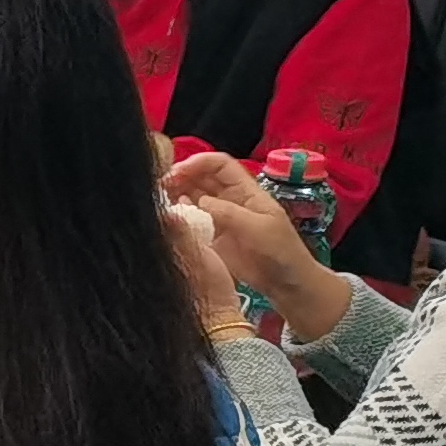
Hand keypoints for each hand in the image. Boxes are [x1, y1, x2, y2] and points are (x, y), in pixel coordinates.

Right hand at [161, 150, 344, 335]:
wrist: (286, 283)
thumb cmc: (281, 251)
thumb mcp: (259, 228)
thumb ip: (229, 213)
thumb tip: (197, 201)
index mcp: (245, 190)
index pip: (219, 165)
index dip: (198, 162)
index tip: (178, 171)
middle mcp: (229, 199)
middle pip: (201, 177)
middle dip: (181, 176)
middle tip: (161, 186)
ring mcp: (218, 218)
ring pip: (192, 196)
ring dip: (175, 194)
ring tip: (160, 200)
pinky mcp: (210, 236)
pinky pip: (190, 220)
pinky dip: (177, 216)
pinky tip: (169, 218)